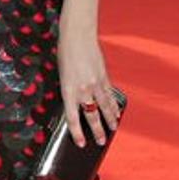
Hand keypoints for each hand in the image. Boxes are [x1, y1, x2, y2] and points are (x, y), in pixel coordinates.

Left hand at [57, 30, 120, 148]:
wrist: (78, 35)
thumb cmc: (65, 53)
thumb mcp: (62, 75)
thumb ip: (69, 91)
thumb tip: (75, 104)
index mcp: (68, 90)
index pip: (72, 118)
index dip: (77, 133)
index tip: (82, 143)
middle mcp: (83, 89)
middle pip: (92, 115)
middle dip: (97, 131)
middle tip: (101, 142)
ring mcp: (96, 83)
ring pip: (104, 107)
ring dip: (109, 120)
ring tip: (113, 129)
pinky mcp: (104, 76)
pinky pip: (110, 95)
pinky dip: (113, 105)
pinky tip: (116, 112)